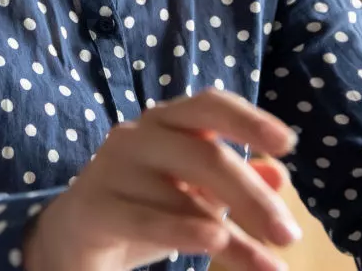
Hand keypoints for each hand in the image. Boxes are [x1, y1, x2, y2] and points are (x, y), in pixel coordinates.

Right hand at [23, 89, 302, 270]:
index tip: (288, 144)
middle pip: (205, 156)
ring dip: (232, 236)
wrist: (72, 240)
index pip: (210, 106)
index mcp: (165, 124)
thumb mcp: (195, 197)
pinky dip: (186, 231)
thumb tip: (278, 176)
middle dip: (253, 198)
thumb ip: (235, 184)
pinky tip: (217, 243)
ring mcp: (110, 170)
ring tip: (268, 266)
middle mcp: (136, 136)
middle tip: (289, 236)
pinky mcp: (93, 208)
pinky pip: (148, 218)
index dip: (249, 120)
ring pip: (182, 197)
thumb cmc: (142, 208)